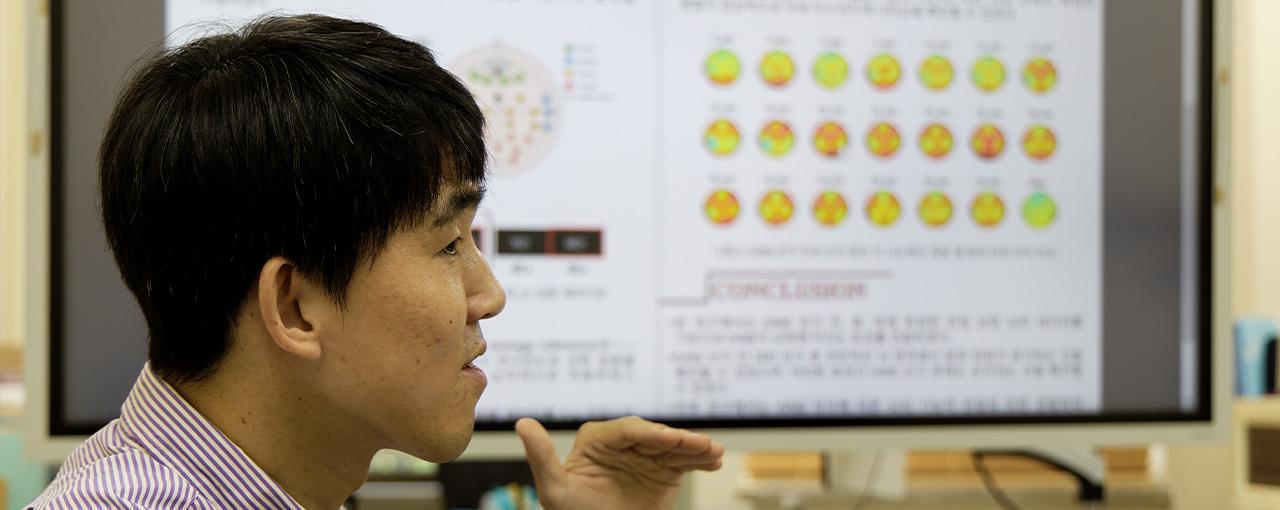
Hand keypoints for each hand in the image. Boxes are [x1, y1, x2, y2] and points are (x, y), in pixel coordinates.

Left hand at [515, 416, 724, 509]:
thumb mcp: (554, 490)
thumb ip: (541, 457)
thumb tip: (522, 423)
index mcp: (597, 438)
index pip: (627, 430)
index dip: (650, 433)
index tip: (668, 439)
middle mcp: (624, 442)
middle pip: (655, 435)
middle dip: (679, 439)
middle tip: (700, 445)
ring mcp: (647, 455)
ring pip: (673, 447)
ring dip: (695, 447)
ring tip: (713, 452)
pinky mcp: (664, 469)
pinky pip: (685, 461)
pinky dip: (700, 459)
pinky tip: (714, 461)